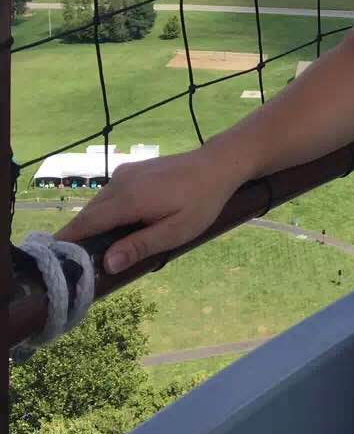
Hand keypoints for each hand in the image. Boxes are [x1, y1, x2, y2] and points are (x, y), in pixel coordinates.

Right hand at [54, 147, 239, 274]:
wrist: (217, 164)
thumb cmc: (201, 202)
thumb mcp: (175, 231)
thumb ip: (140, 246)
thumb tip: (106, 264)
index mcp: (128, 199)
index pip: (85, 224)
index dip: (67, 244)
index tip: (56, 266)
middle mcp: (119, 182)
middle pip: (88, 216)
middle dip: (80, 240)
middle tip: (82, 268)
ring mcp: (124, 173)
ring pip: (98, 205)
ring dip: (95, 226)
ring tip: (101, 252)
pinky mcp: (131, 170)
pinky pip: (109, 195)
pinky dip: (106, 213)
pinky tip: (120, 228)